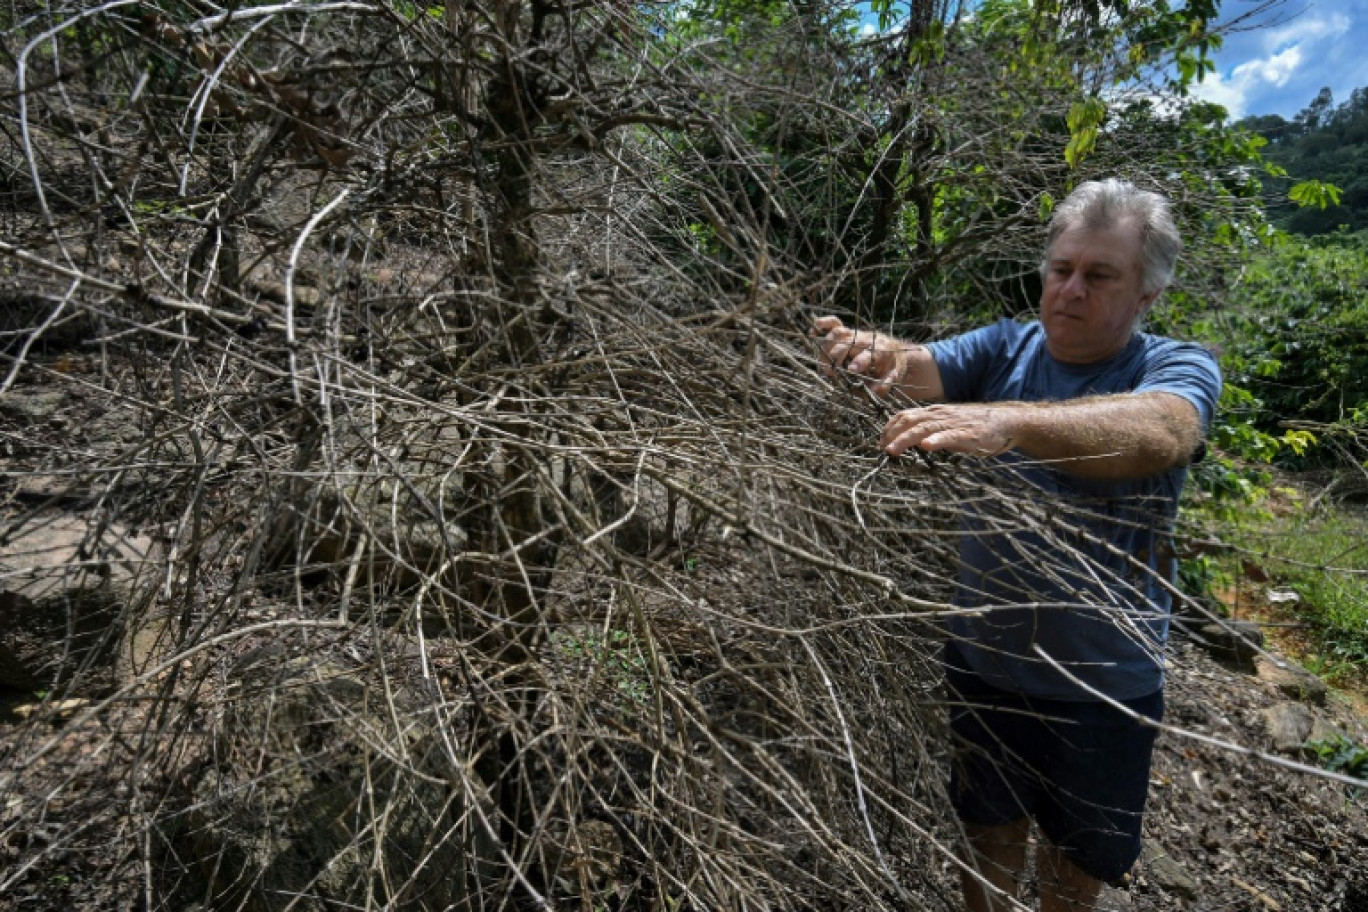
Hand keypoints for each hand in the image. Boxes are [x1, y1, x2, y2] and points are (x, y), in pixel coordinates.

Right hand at [809, 315, 906, 396]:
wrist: (894, 350)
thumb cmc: (889, 367)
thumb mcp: (891, 377)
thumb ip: (884, 384)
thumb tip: (873, 390)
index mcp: (881, 350)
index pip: (869, 354)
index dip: (859, 361)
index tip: (850, 370)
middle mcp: (867, 339)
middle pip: (849, 342)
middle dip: (836, 356)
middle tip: (829, 372)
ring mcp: (856, 334)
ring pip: (838, 333)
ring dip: (827, 346)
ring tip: (823, 363)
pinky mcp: (848, 331)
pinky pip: (834, 323)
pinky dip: (823, 324)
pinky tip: (813, 332)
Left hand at [879, 404, 1017, 457]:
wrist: (1004, 422)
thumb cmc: (974, 426)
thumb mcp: (947, 424)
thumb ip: (929, 429)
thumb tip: (911, 441)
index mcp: (933, 413)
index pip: (905, 415)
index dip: (890, 428)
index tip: (879, 442)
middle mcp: (940, 415)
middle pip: (909, 420)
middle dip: (892, 435)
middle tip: (881, 449)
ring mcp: (953, 424)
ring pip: (924, 428)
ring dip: (906, 439)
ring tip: (893, 450)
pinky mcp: (967, 434)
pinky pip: (950, 436)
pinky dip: (937, 439)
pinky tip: (927, 445)